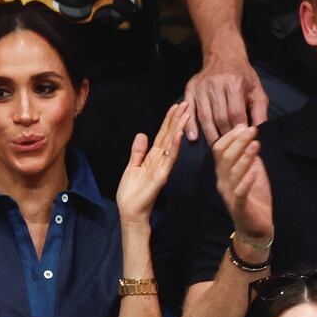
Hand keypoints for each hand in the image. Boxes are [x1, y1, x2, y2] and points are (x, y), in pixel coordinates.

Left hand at [116, 103, 190, 224]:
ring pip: (172, 144)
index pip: (163, 134)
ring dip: (179, 128)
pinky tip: (178, 135)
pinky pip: (169, 159)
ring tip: (186, 113)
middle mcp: (160, 160)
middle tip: (186, 103)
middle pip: (170, 135)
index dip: (169, 120)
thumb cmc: (132, 193)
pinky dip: (174, 146)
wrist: (131, 212)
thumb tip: (142, 134)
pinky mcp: (161, 176)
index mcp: (153, 157)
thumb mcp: (132, 167)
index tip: (176, 106)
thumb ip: (138, 152)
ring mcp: (162, 167)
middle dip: (177, 119)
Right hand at [184, 50, 268, 144]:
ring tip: (217, 148)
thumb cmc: (242, 75)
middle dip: (226, 136)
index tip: (243, 143)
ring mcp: (201, 87)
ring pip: (205, 117)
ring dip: (211, 135)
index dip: (239, 131)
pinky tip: (193, 138)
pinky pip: (190, 110)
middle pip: (219, 118)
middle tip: (231, 149)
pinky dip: (190, 125)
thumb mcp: (256, 90)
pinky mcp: (191, 89)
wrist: (223, 55)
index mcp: (234, 83)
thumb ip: (260, 112)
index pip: (235, 113)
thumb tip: (259, 133)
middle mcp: (215, 84)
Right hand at [212, 125, 272, 243]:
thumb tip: (250, 136)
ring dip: (245, 156)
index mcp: (223, 172)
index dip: (230, 136)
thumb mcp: (252, 172)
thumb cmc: (254, 198)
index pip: (219, 150)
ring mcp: (230, 194)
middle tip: (252, 130)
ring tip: (256, 144)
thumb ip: (249, 157)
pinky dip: (247, 179)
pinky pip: (241, 192)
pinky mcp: (239, 207)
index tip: (244, 126)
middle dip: (238, 141)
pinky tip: (255, 169)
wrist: (255, 228)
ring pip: (232, 172)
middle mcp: (222, 182)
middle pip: (224, 157)